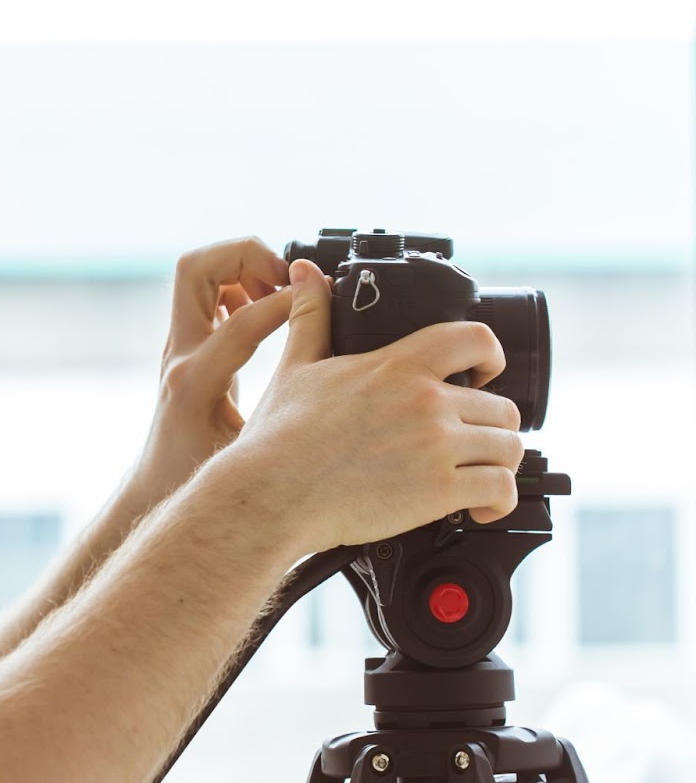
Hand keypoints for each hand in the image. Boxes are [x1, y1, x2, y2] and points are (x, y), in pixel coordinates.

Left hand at [125, 237, 295, 505]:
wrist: (157, 485)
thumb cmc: (203, 479)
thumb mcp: (251, 454)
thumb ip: (283, 418)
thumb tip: (336, 394)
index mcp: (194, 383)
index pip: (238, 323)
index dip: (284, 303)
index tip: (321, 297)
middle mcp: (179, 354)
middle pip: (194, 269)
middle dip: (245, 257)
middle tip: (287, 279)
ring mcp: (178, 345)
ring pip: (196, 272)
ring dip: (242, 267)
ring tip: (282, 292)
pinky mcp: (186, 343)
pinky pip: (207, 291)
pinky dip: (240, 285)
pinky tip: (267, 311)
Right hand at [228, 259, 525, 554]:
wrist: (272, 494)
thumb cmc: (279, 439)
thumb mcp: (295, 367)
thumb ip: (311, 316)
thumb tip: (306, 273)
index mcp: (396, 366)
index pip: (475, 339)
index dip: (492, 355)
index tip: (485, 372)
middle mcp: (425, 401)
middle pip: (501, 406)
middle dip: (490, 427)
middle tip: (468, 443)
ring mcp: (436, 445)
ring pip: (509, 448)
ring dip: (497, 464)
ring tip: (475, 476)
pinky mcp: (440, 491)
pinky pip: (502, 490)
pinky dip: (500, 502)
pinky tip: (480, 508)